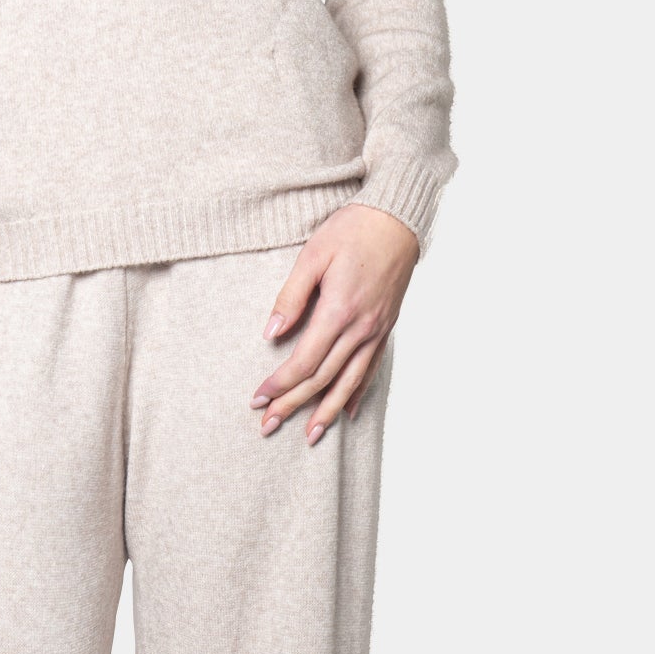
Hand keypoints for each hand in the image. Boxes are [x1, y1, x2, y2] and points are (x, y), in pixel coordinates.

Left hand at [250, 204, 418, 442]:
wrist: (397, 219)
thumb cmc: (352, 230)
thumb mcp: (313, 254)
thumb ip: (291, 295)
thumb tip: (272, 333)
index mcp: (338, 310)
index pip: (304, 361)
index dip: (279, 384)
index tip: (257, 398)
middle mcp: (361, 328)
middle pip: (323, 379)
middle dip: (294, 405)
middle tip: (268, 425)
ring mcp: (377, 330)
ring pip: (350, 382)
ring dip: (327, 411)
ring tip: (309, 435)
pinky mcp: (386, 327)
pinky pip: (371, 368)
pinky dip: (357, 393)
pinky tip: (348, 411)